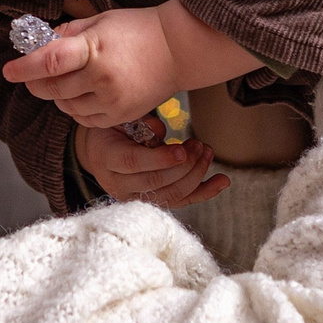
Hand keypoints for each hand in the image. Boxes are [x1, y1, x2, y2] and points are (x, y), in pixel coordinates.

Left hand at [0, 5, 185, 127]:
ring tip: (66, 79)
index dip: (24, 67)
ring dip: (56, 95)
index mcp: (94, 50)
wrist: (179, 50)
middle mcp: (102, 79)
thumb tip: (38, 45)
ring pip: (65, 107)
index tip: (8, 70)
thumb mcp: (100, 21)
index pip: (49, 62)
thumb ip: (67, 34)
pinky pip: (84, 119)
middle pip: (52, 88)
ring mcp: (112, 101)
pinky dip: (75, 108)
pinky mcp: (121, 117)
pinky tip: (82, 93)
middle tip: (30, 74)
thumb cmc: (137, 29)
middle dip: (35, 82)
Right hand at [76, 124, 229, 207]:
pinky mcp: (151, 203)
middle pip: (155, 182)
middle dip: (183, 165)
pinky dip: (204, 192)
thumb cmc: (114, 129)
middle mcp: (118, 185)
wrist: (100, 152)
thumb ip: (139, 123)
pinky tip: (222, 181)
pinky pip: (180, 202)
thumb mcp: (120, 119)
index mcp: (107, 159)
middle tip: (199, 145)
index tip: (183, 150)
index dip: (160, 159)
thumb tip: (159, 132)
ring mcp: (134, 198)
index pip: (133, 163)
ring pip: (170, 195)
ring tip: (207, 152)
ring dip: (195, 175)